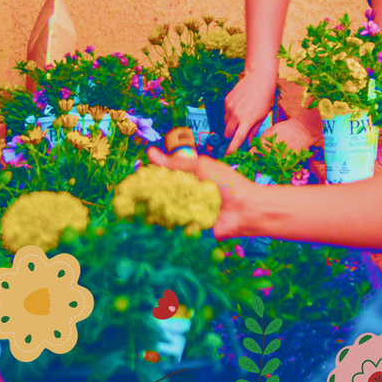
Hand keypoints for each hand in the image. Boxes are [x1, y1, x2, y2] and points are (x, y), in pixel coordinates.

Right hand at [147, 144, 265, 239]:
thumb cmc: (227, 183)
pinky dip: (167, 223)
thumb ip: (175, 163)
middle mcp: (186, 195)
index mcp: (189, 179)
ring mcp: (187, 213)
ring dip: (157, 208)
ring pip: (165, 210)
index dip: (151, 176)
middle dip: (150, 193)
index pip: (164, 176)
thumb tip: (150, 152)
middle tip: (134, 193)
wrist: (246, 210)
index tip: (137, 175)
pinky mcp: (190, 229)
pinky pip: (175, 226)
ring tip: (141, 207)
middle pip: (162, 194)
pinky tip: (156, 220)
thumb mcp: (200, 167)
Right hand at [221, 64, 278, 152]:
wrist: (259, 79)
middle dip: (230, 135)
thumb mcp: (263, 116)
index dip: (231, 149)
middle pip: (227, 132)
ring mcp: (230, 107)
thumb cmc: (265, 98)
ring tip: (241, 116)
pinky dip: (230, 113)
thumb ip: (253, 130)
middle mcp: (236, 115)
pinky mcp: (227, 100)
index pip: (237, 139)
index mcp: (247, 121)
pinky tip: (239, 107)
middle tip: (237, 132)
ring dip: (230, 124)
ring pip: (225, 122)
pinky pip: (225, 112)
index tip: (228, 155)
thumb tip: (248, 142)